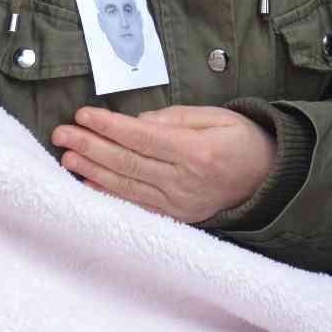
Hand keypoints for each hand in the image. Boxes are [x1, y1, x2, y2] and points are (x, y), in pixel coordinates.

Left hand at [51, 104, 275, 223]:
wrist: (270, 180)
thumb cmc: (243, 141)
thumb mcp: (218, 117)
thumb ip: (178, 117)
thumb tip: (138, 122)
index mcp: (196, 152)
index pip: (141, 137)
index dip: (109, 126)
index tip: (83, 115)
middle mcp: (184, 181)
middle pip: (127, 162)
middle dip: (90, 146)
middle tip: (62, 134)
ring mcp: (179, 203)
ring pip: (126, 185)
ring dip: (92, 171)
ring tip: (66, 158)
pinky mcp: (176, 217)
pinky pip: (136, 206)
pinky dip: (109, 195)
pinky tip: (87, 185)